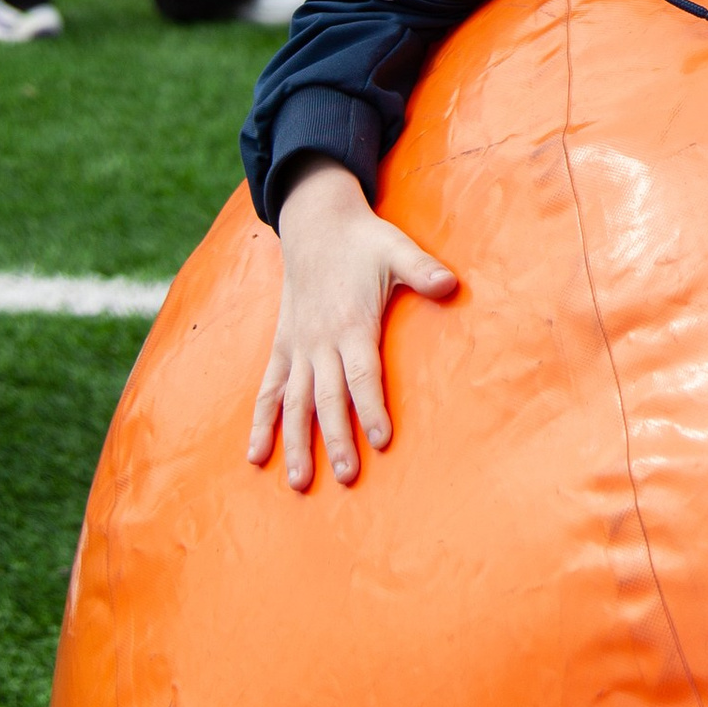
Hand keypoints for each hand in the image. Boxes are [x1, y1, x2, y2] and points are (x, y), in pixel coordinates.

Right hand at [247, 160, 457, 491]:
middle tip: (346, 477)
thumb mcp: (396, 248)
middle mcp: (320, 341)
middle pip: (327, 398)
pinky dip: (261, 422)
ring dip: (295, 442)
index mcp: (351, 323)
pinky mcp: (282, 346)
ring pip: (293, 402)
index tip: (382, 441)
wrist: (316, 222)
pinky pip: (268, 389)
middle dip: (336, 439)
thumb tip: (451, 284)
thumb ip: (421, 269)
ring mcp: (297, 346)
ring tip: (298, 483)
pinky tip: (256, 455)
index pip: (363, 375)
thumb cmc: (363, 241)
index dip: (371, 408)